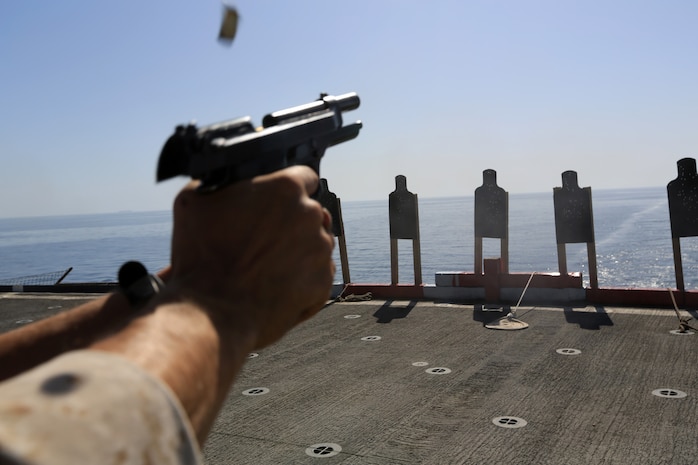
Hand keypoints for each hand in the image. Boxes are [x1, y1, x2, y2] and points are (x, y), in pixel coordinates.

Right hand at [166, 166, 334, 348]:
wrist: (210, 313)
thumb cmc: (199, 256)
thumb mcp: (194, 200)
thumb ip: (225, 181)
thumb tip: (231, 179)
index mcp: (285, 189)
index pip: (303, 176)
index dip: (286, 189)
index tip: (276, 201)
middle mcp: (310, 216)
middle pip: (310, 211)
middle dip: (291, 221)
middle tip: (264, 239)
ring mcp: (320, 251)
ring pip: (316, 242)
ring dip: (298, 249)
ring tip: (265, 265)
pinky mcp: (322, 282)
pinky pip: (318, 273)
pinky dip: (302, 278)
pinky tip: (274, 283)